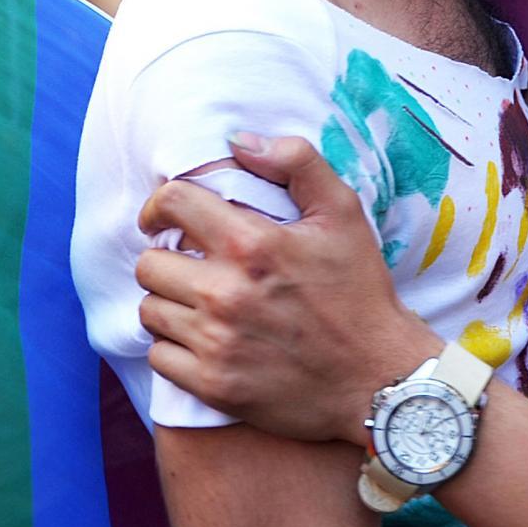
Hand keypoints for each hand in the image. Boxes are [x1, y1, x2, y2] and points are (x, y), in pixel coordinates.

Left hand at [136, 135, 437, 444]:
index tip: (162, 218)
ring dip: (169, 303)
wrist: (378, 379)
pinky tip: (203, 340)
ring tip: (198, 303)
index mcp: (253, 243)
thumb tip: (239, 140)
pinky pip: (158, 356)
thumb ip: (295, 162)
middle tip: (192, 266)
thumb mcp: (343, 212)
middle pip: (149, 264)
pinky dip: (174, 347)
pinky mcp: (213, 386)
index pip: (173, 203)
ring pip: (150, 310)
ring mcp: (217, 344)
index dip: (159, 205)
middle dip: (166, 258)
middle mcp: (226, 293)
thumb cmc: (360, 292)